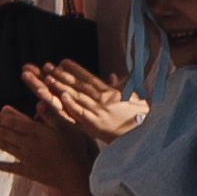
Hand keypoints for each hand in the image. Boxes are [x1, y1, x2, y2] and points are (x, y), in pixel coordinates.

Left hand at [0, 102, 94, 193]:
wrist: (75, 176)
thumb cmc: (74, 150)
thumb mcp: (67, 128)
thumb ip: (51, 116)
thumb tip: (38, 103)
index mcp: (35, 132)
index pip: (13, 123)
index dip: (0, 118)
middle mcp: (27, 144)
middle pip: (5, 134)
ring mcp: (27, 159)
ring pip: (5, 147)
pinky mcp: (29, 171)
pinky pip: (12, 168)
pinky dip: (1, 165)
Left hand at [25, 58, 144, 139]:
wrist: (148, 134)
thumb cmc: (142, 117)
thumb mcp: (133, 98)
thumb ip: (119, 86)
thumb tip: (112, 75)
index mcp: (111, 93)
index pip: (89, 78)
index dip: (75, 70)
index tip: (62, 62)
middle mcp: (104, 100)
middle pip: (79, 85)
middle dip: (62, 75)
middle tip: (47, 67)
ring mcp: (100, 112)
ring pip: (78, 96)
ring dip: (62, 87)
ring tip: (48, 77)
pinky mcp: (97, 125)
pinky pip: (82, 113)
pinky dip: (72, 104)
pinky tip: (61, 96)